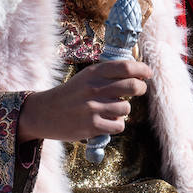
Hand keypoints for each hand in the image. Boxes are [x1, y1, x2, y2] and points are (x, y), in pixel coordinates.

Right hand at [18, 60, 151, 142]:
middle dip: (141, 88)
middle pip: (133, 86)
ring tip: (112, 110)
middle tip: (139, 89)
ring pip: (126, 108)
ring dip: (123, 110)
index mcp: (94, 73)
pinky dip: (116, 125)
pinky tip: (106, 121)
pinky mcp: (92, 126)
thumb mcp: (85, 77)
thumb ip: (107, 75)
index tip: (148, 74)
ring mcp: (94, 108)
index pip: (127, 67)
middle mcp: (95, 88)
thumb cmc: (71, 94)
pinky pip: (119, 125)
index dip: (142, 70)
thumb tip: (138, 75)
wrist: (44, 113)